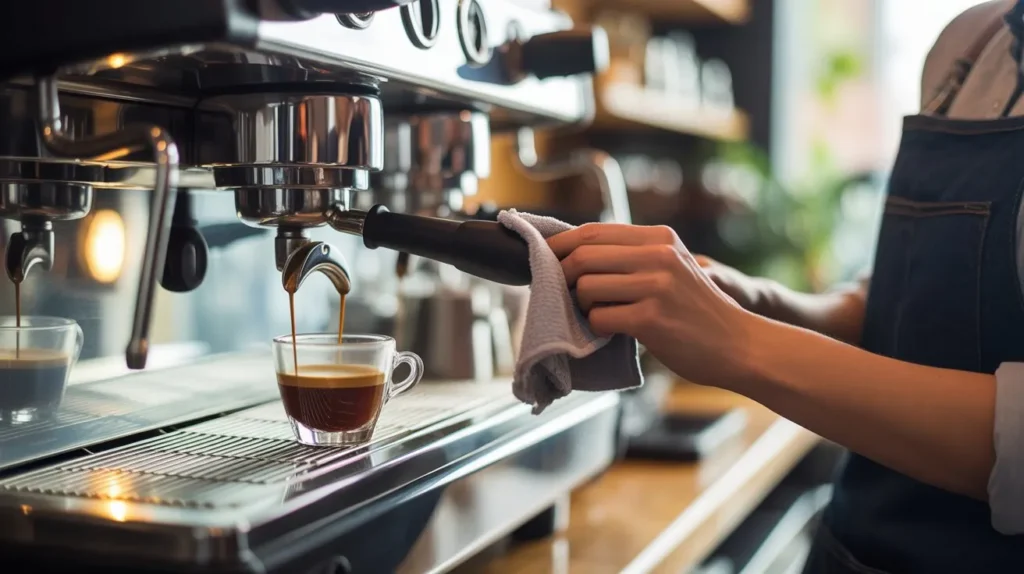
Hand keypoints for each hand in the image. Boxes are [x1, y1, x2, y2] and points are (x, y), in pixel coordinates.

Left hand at [548, 223, 759, 387]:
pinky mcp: (651, 318)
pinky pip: (599, 317)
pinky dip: (597, 328)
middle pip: (583, 256)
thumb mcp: (673, 267)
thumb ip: (634, 255)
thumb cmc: (698, 312)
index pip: (593, 232)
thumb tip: (574, 255)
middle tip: (566, 295)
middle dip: (564, 278)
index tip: (546, 258)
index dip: (561, 245)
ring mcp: (656, 286)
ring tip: (601, 314)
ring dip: (583, 306)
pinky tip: (614, 331)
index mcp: (660, 238)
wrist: (739, 345)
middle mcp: (658, 255)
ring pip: (586, 287)